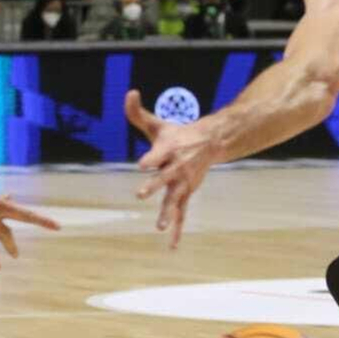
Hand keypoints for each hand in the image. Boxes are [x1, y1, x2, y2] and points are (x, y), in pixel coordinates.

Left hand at [125, 89, 218, 248]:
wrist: (209, 143)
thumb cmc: (177, 134)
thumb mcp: (157, 124)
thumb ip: (138, 112)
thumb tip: (129, 92)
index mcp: (168, 150)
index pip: (157, 155)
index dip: (150, 159)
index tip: (142, 164)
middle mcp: (176, 168)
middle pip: (164, 178)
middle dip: (154, 186)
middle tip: (141, 194)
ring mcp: (182, 183)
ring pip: (174, 200)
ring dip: (167, 213)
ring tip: (158, 227)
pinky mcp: (186, 194)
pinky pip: (181, 214)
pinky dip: (177, 230)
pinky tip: (171, 245)